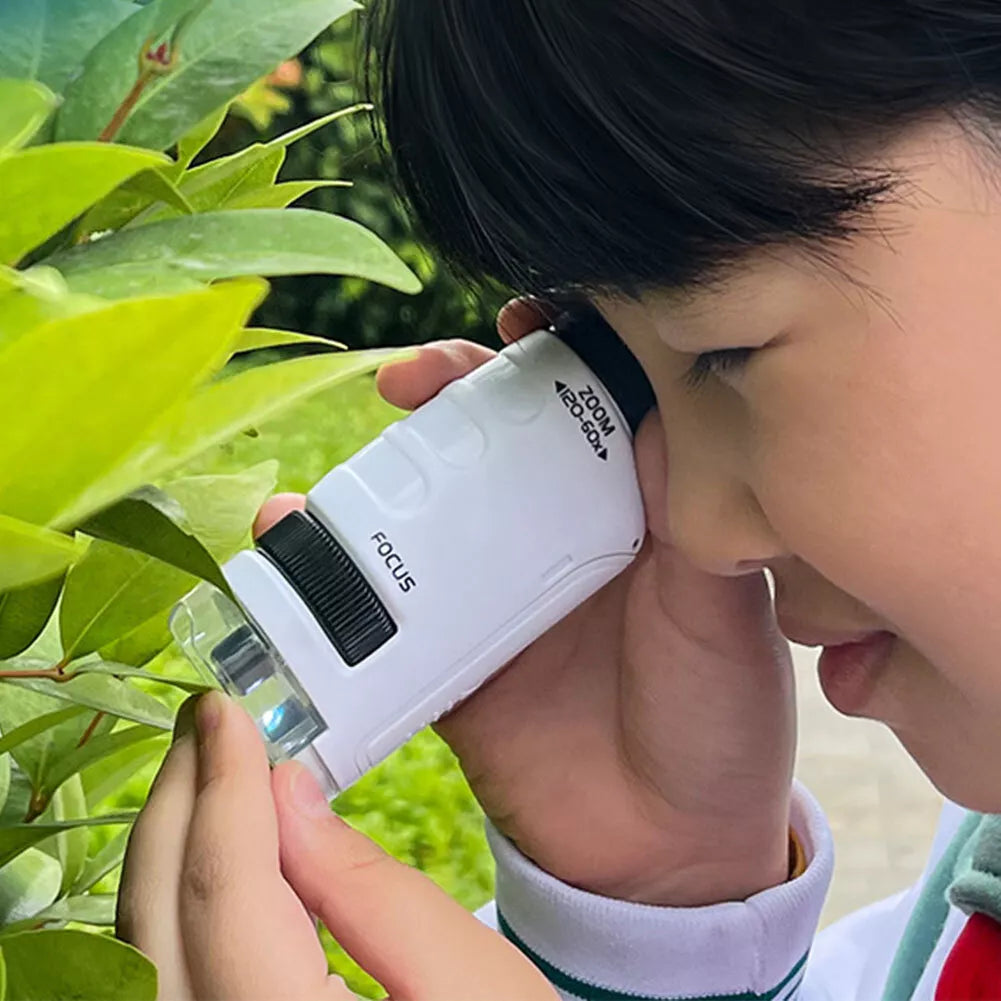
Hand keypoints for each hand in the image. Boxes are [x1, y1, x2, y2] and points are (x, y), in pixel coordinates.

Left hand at [117, 691, 556, 1000]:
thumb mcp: (470, 979)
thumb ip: (372, 891)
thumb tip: (287, 796)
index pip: (226, 895)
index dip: (222, 790)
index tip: (226, 713)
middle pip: (157, 923)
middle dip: (178, 806)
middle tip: (205, 724)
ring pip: (139, 953)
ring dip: (166, 848)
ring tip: (202, 769)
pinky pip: (157, 978)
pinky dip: (170, 900)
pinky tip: (203, 851)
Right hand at [258, 299, 795, 907]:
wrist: (668, 849)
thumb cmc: (716, 718)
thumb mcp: (722, 607)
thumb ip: (695, 511)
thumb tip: (661, 401)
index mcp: (630, 510)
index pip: (584, 403)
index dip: (553, 351)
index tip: (524, 321)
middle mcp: (556, 538)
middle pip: (492, 439)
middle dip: (451, 393)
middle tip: (417, 377)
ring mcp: (495, 595)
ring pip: (427, 510)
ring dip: (379, 473)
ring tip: (354, 453)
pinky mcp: (447, 658)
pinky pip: (380, 608)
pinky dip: (333, 578)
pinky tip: (296, 539)